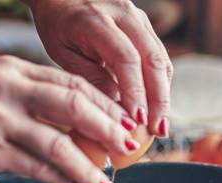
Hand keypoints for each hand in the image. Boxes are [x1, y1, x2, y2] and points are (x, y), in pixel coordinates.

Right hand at [0, 56, 140, 182]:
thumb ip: (29, 98)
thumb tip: (73, 125)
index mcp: (12, 69)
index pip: (72, 83)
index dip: (104, 104)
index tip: (123, 122)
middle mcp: (8, 88)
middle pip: (75, 105)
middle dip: (109, 128)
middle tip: (128, 147)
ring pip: (59, 143)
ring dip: (89, 166)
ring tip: (106, 182)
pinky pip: (36, 167)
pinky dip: (60, 178)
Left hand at [30, 0, 172, 136]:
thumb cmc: (58, 25)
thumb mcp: (63, 53)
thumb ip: (90, 78)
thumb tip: (118, 111)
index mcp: (96, 20)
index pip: (126, 58)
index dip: (135, 92)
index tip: (138, 121)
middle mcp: (124, 14)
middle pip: (152, 59)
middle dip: (158, 99)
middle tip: (158, 130)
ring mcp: (138, 18)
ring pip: (161, 59)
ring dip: (164, 95)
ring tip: (160, 125)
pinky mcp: (145, 26)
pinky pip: (159, 57)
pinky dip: (160, 85)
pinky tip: (156, 108)